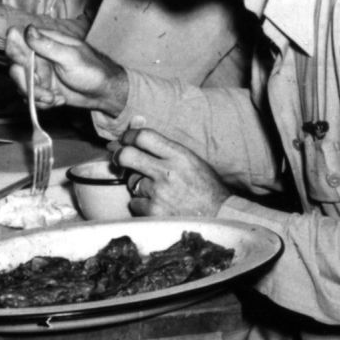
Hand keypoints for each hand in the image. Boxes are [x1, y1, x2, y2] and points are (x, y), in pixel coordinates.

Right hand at [5, 25, 127, 112]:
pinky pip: (31, 98)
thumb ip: (47, 45)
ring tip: (54, 98)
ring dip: (36, 96)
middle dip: (27, 82)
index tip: (21, 63)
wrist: (103, 93)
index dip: (14, 51)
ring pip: (22, 86)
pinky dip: (42, 103)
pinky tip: (58, 100)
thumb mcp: (70, 56)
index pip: (19, 41)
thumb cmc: (92, 70)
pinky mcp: (42, 89)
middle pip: (16, 68)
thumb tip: (28, 30)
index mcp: (45, 43)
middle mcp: (39, 58)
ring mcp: (40, 75)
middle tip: (43, 90)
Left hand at [113, 127, 228, 216]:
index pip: (144, 136)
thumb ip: (164, 146)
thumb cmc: (205, 187)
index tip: (125, 140)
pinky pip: (134, 203)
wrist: (220, 217)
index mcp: (179, 155)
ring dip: (139, 185)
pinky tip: (158, 205)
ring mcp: (159, 193)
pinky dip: (142, 204)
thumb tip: (134, 123)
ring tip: (158, 190)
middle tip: (121, 160)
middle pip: (127, 155)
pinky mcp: (154, 212)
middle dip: (119, 156)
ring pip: (131, 181)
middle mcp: (168, 172)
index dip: (128, 136)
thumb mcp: (191, 160)